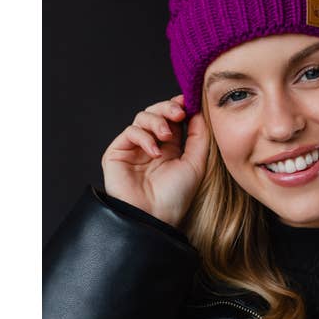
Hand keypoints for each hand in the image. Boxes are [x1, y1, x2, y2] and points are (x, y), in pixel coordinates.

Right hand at [100, 94, 209, 226]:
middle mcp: (152, 145)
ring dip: (157, 121)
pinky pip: (130, 132)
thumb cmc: (176, 196)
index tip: (190, 100)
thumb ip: (199, 136)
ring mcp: (134, 148)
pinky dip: (144, 136)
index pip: (173, 118)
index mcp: (172, 148)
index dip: (180, 106)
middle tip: (179, 113)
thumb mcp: (196, 163)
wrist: (154, 218)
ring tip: (167, 136)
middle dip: (168, 108)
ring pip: (142, 117)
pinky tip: (154, 151)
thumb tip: (200, 110)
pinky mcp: (118, 153)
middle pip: (157, 112)